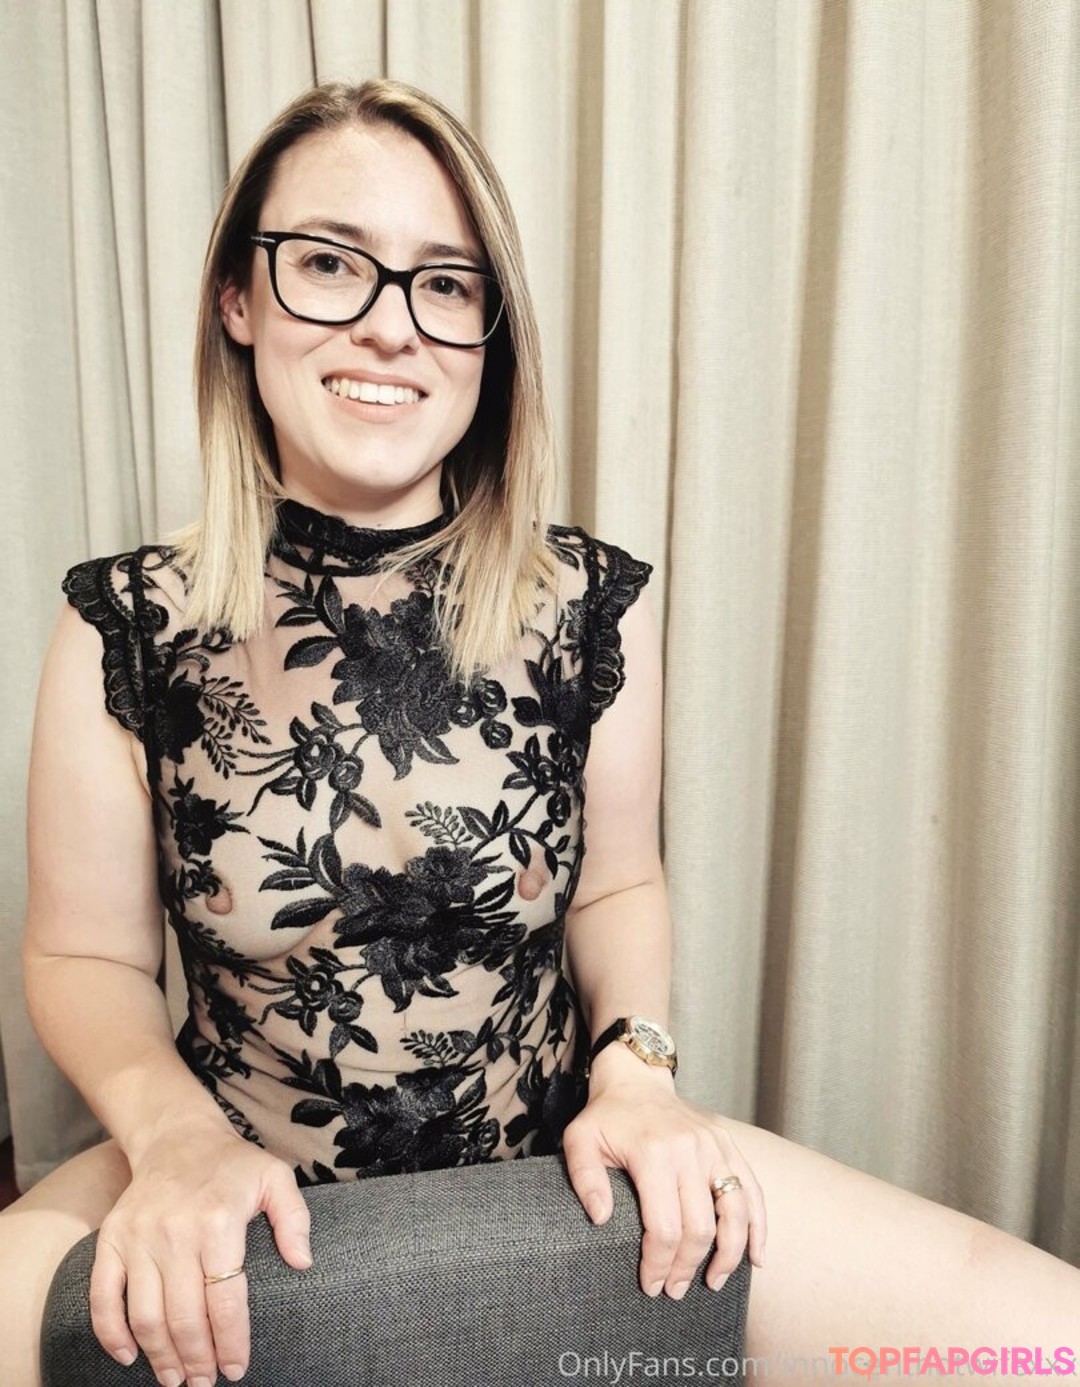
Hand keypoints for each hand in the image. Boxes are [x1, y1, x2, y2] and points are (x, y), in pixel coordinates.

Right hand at [89, 1118, 311, 1384]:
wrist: (177, 1136)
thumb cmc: (232, 1164)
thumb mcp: (275, 1177)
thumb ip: (294, 1218)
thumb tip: (303, 1263)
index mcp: (219, 1221)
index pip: (225, 1298)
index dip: (231, 1341)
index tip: (236, 1369)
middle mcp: (175, 1232)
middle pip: (183, 1316)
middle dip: (196, 1360)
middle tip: (205, 1383)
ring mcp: (138, 1237)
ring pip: (145, 1315)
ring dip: (159, 1356)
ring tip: (176, 1379)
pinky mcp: (111, 1239)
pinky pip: (103, 1296)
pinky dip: (111, 1333)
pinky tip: (128, 1357)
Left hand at [561, 1050, 766, 1299]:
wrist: (636, 1079)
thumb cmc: (607, 1117)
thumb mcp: (580, 1141)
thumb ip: (585, 1179)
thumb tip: (600, 1220)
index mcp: (653, 1154)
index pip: (663, 1227)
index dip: (659, 1264)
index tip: (651, 1285)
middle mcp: (689, 1151)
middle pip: (699, 1227)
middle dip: (688, 1268)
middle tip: (675, 1290)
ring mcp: (714, 1147)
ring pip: (734, 1213)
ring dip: (729, 1255)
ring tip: (714, 1281)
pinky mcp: (728, 1144)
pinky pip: (752, 1189)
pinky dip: (758, 1226)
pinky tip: (756, 1256)